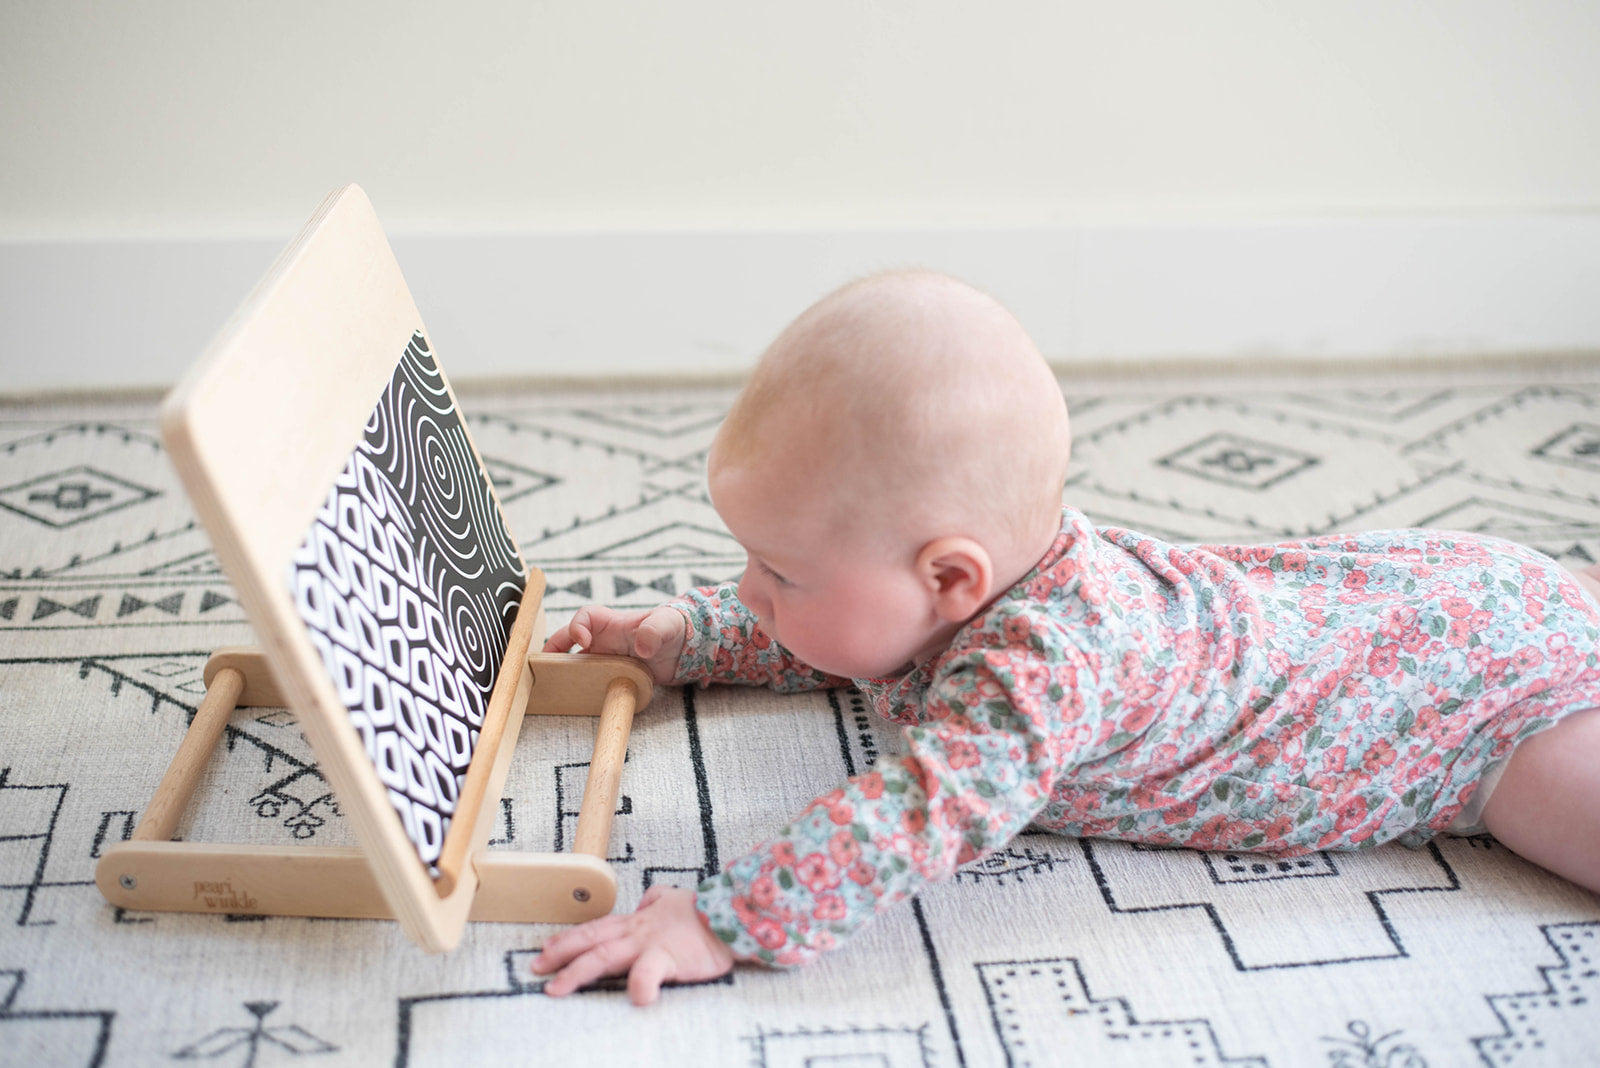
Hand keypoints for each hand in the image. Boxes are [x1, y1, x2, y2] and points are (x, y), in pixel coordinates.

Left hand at [531, 886, 735, 1004]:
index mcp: (637, 921)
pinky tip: (635, 1001)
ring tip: (556, 989)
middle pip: (590, 941)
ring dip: (577, 972)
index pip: (595, 928)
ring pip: (604, 957)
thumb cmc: (704, 913)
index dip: (569, 938)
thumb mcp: (674, 898)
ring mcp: (649, 943)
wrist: (731, 914)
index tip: (546, 947)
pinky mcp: (668, 957)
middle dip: (560, 954)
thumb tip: (646, 901)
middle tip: (536, 967)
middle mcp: (636, 931)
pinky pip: (648, 973)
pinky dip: (639, 986)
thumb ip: (656, 899)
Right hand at [544, 604, 686, 684]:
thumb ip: (655, 630)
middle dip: (551, 653)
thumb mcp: (668, 624)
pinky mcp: (612, 678)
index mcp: (613, 623)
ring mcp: (606, 661)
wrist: (685, 650)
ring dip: (564, 676)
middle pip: (568, 643)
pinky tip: (579, 704)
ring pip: (576, 667)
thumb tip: (643, 648)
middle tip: (540, 669)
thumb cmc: (675, 628)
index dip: (576, 627)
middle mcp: (604, 641)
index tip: (583, 642)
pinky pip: (591, 684)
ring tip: (551, 690)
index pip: (585, 617)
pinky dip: (582, 692)